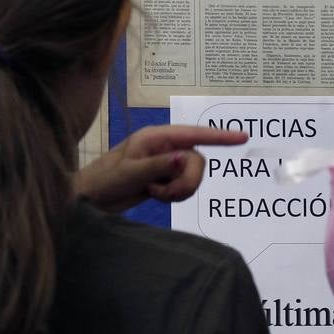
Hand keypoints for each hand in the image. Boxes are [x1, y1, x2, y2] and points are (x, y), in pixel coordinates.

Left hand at [74, 124, 248, 213]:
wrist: (90, 199)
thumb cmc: (104, 180)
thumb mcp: (129, 172)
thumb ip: (158, 165)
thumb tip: (183, 158)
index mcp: (155, 137)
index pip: (193, 134)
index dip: (219, 136)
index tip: (242, 138)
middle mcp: (163, 147)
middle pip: (196, 161)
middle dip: (186, 181)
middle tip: (163, 192)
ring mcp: (164, 163)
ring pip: (191, 176)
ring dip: (177, 190)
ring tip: (154, 193)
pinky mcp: (164, 179)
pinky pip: (183, 188)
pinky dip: (172, 196)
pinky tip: (154, 195)